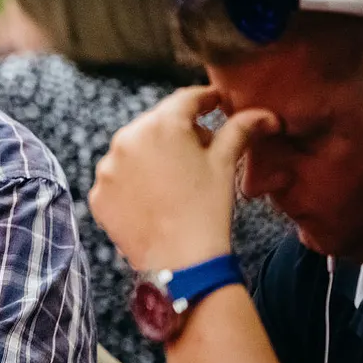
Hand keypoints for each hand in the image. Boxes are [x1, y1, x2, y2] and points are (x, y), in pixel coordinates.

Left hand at [89, 86, 277, 270]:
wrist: (182, 263)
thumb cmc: (208, 209)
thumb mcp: (225, 164)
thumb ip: (241, 130)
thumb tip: (265, 115)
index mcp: (160, 125)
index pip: (185, 100)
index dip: (205, 99)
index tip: (214, 103)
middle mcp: (126, 139)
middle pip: (157, 124)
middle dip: (179, 133)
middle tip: (202, 149)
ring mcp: (107, 169)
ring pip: (134, 151)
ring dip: (152, 157)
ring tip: (176, 180)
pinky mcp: (98, 194)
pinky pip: (117, 180)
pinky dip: (133, 183)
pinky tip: (154, 198)